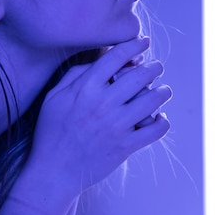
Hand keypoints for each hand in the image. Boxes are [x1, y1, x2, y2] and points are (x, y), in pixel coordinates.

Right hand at [28, 37, 171, 194]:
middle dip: (154, 67)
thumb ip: (76, 74)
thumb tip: (100, 59)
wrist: (53, 172)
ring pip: (153, 100)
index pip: (116, 57)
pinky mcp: (125, 146)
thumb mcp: (54, 97)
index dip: (135, 44)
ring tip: (163, 90)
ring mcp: (116, 126)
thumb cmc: (51, 132)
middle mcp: (103, 104)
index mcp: (85, 88)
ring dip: (163, 92)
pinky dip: (163, 122)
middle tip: (157, 67)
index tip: (144, 41)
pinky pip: (155, 130)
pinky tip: (159, 118)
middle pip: (140, 75)